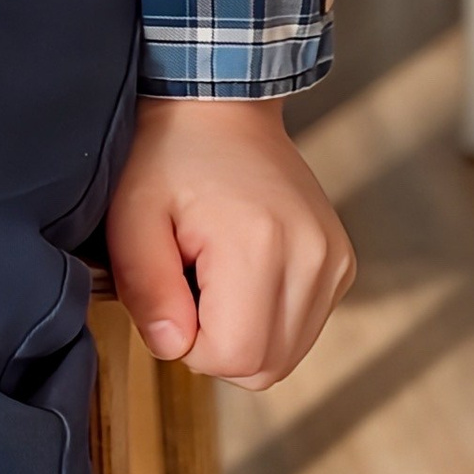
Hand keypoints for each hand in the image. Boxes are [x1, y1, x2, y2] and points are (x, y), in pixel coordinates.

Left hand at [105, 93, 353, 390]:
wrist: (220, 106)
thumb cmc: (168, 154)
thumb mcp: (132, 214)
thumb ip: (146, 288)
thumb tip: (172, 348)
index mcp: (262, 243)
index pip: (233, 356)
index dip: (188, 343)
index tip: (170, 291)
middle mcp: (313, 255)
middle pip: (266, 367)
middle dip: (216, 345)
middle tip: (187, 284)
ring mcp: (335, 259)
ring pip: (286, 355)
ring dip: (243, 334)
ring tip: (214, 274)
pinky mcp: (341, 263)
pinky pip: (302, 328)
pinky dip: (267, 319)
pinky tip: (242, 272)